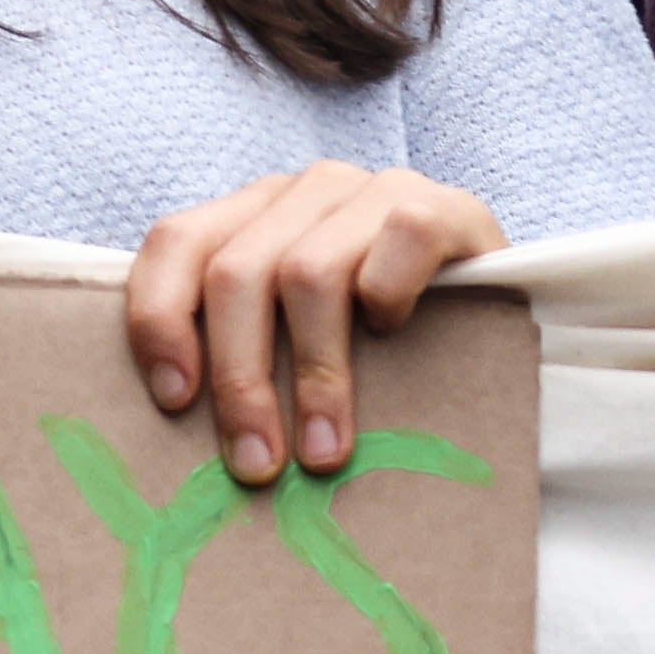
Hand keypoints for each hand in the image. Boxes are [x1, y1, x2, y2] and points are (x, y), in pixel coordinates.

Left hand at [122, 165, 509, 487]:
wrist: (493, 308)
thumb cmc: (379, 343)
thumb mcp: (296, 340)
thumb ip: (244, 356)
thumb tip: (183, 433)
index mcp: (252, 214)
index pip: (176, 243)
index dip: (160, 319)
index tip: (176, 401)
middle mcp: (305, 191)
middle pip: (236, 272)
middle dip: (239, 378)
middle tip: (255, 463)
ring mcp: (373, 190)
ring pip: (308, 272)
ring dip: (314, 374)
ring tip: (323, 451)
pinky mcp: (443, 204)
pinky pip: (399, 240)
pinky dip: (388, 295)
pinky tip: (392, 335)